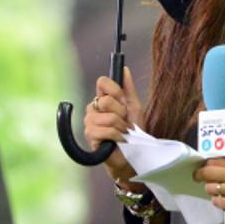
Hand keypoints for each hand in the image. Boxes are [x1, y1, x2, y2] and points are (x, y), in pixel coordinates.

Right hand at [83, 67, 142, 184]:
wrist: (133, 154)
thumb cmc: (133, 132)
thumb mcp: (134, 107)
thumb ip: (128, 88)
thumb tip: (124, 68)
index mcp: (103, 100)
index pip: (102, 82)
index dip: (115, 90)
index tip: (124, 101)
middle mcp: (93, 110)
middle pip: (106, 100)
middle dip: (122, 112)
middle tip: (125, 122)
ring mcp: (89, 123)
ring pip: (108, 117)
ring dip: (121, 126)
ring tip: (123, 133)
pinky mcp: (90, 137)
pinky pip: (106, 130)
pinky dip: (118, 135)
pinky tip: (119, 140)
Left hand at [194, 157, 224, 211]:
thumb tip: (215, 162)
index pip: (214, 160)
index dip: (205, 164)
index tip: (203, 166)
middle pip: (208, 172)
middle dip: (199, 175)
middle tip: (197, 177)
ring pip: (210, 188)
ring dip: (210, 189)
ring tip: (216, 189)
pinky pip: (217, 201)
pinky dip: (217, 200)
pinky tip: (221, 199)